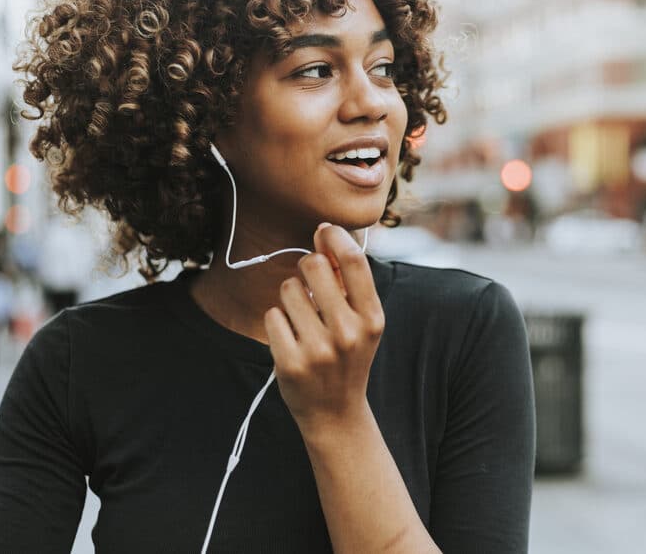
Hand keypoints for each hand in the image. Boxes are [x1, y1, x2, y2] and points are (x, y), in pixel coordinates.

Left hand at [264, 223, 384, 433]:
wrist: (336, 413)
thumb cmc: (348, 355)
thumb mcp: (362, 321)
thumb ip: (348, 279)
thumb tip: (324, 232)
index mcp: (372, 318)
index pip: (354, 261)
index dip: (335, 237)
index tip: (323, 231)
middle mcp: (348, 333)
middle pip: (313, 265)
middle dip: (306, 266)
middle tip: (310, 284)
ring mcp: (318, 350)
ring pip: (288, 288)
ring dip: (290, 297)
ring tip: (302, 318)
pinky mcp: (290, 363)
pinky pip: (272, 315)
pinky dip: (277, 320)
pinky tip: (291, 338)